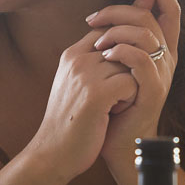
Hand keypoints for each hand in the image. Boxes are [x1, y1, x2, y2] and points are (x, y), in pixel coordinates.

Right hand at [23, 28, 139, 183]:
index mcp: (72, 54)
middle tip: (115, 96)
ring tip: (114, 105)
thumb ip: (92, 63)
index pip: (109, 31)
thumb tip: (119, 47)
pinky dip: (130, 99)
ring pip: (131, 64)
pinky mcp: (96, 94)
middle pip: (124, 46)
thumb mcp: (74, 84)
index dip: (123, 50)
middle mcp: (77, 59)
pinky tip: (114, 112)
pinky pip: (131, 83)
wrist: (52, 154)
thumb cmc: (70, 122)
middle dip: (128, 71)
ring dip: (130, 86)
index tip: (118, 77)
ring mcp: (85, 75)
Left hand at [87, 0, 180, 169]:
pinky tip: (103, 56)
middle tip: (92, 18)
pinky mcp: (153, 90)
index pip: (170, 9)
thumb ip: (124, 36)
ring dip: (114, 32)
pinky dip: (120, 52)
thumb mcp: (119, 64)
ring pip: (145, 34)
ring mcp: (162, 74)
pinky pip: (140, 60)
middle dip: (118, 10)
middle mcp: (167, 58)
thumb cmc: (115, 102)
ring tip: (95, 44)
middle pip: (150, 16)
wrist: (117, 142)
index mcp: (162, 49)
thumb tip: (128, 3)